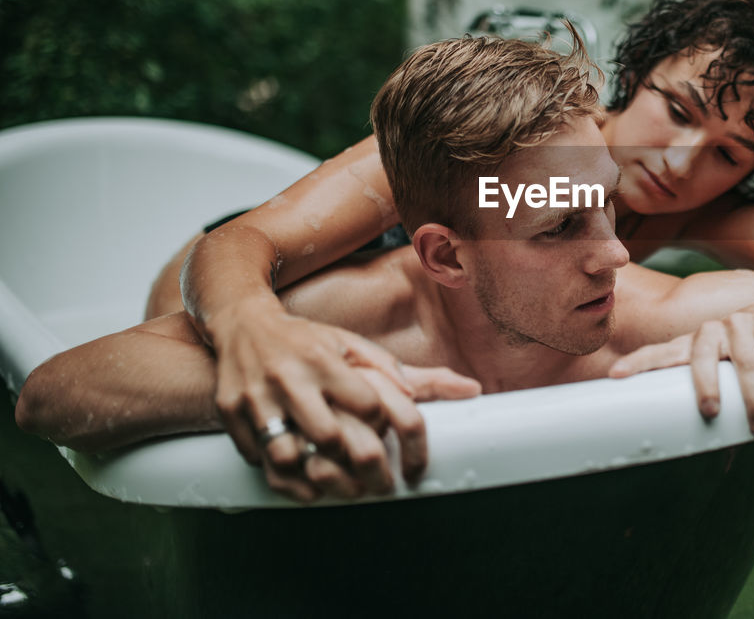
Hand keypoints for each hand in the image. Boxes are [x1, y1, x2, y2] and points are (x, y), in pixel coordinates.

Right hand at [209, 300, 471, 486]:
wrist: (242, 325)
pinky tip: (309, 484)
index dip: (385, 424)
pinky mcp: (232, 416)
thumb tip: (462, 387)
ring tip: (345, 486)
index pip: (367, 404)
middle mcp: (289, 379)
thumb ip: (393, 368)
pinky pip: (261, 461)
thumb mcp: (349, 343)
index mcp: (323, 359)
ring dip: (320, 478)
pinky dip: (286, 480)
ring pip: (289, 455)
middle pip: (330, 437)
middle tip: (380, 480)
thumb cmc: (306, 339)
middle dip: (359, 464)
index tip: (389, 432)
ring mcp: (256, 400)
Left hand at [611, 305, 753, 434]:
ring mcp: (743, 322)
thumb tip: (685, 442)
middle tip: (709, 412)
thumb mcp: (720, 367)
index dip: (639, 363)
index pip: (662, 353)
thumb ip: (702, 389)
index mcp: (694, 344)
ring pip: (746, 361)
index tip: (617, 375)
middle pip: (703, 354)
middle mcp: (713, 329)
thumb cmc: (745, 354)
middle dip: (705, 384)